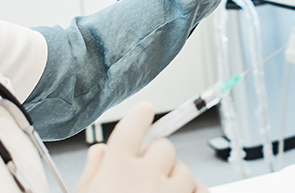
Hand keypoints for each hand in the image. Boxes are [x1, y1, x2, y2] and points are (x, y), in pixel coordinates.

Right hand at [75, 102, 206, 192]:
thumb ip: (93, 170)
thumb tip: (100, 150)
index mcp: (116, 170)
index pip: (132, 127)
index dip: (140, 115)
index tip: (145, 110)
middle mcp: (146, 177)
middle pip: (163, 147)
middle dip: (157, 158)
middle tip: (146, 176)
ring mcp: (172, 192)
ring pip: (184, 169)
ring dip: (175, 179)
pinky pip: (201, 188)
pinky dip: (192, 192)